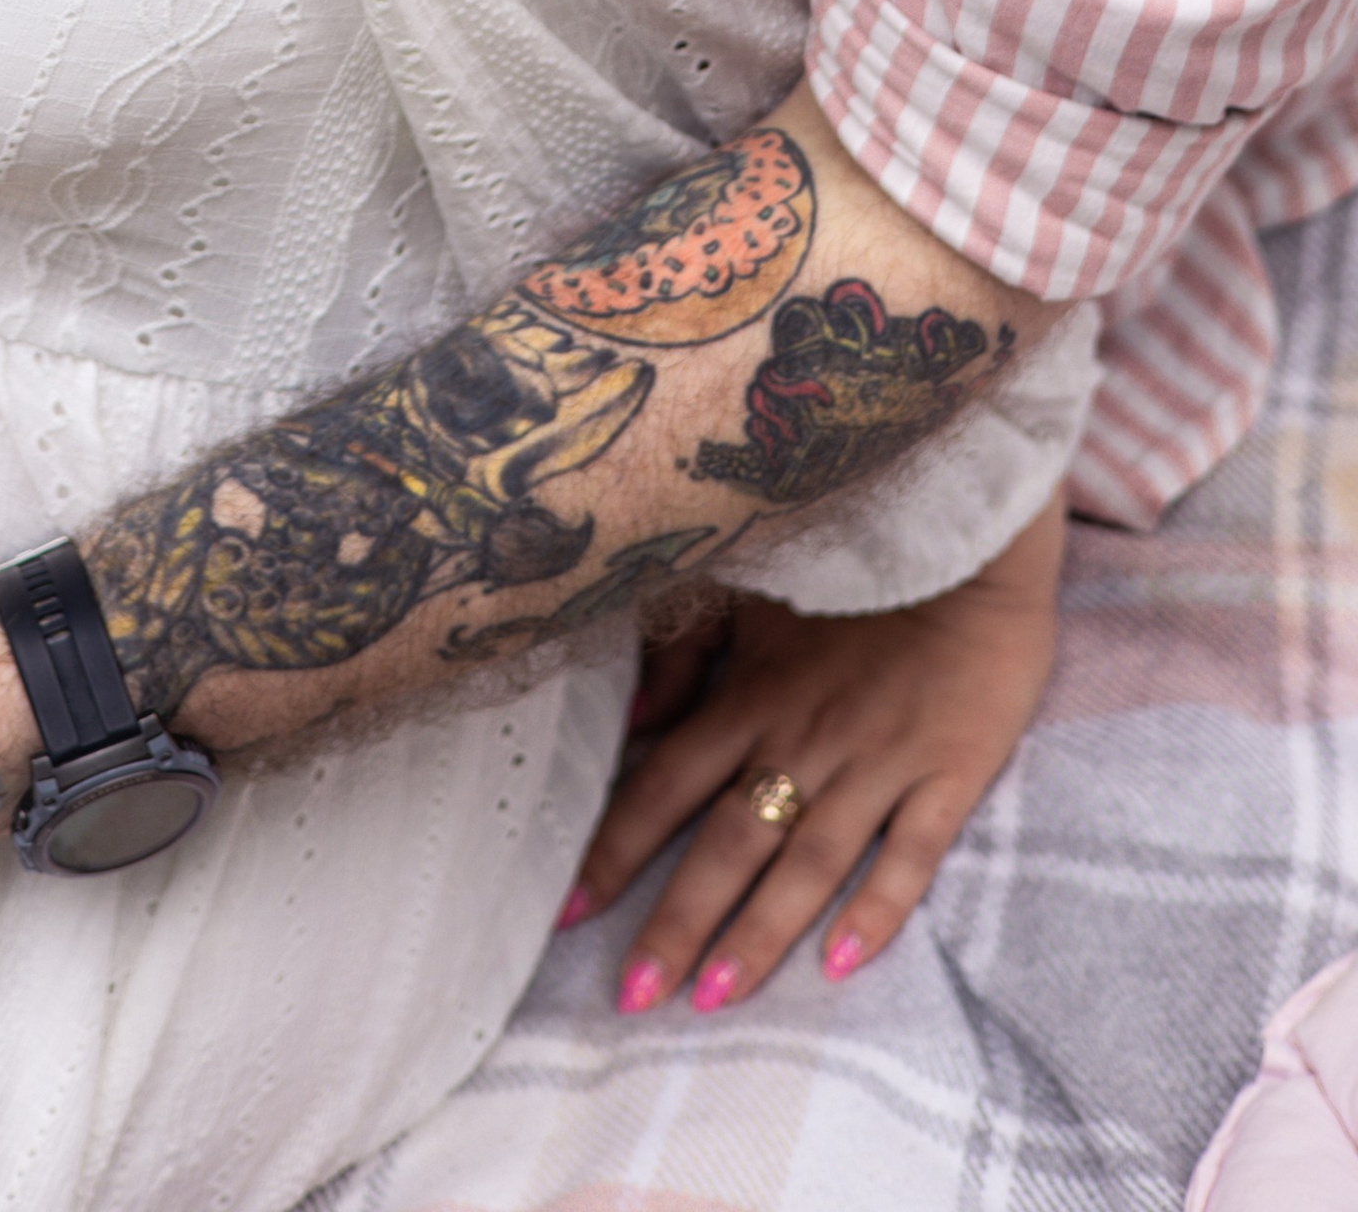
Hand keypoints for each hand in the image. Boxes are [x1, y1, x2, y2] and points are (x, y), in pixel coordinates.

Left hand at [564, 488, 1065, 1010]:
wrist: (968, 536)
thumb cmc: (853, 567)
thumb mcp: (752, 592)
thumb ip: (688, 652)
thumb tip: (635, 719)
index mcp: (751, 696)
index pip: (665, 786)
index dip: (615, 852)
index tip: (567, 915)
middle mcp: (803, 737)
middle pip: (726, 842)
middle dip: (676, 922)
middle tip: (631, 997)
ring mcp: (877, 761)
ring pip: (806, 860)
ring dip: (758, 933)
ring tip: (712, 999)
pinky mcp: (948, 773)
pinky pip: (909, 852)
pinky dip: (876, 909)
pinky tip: (842, 962)